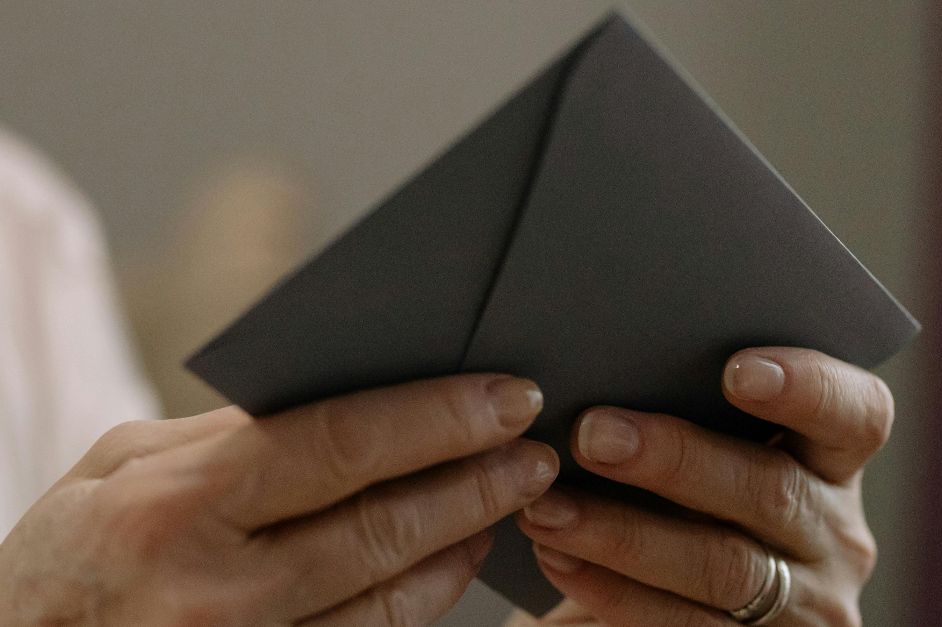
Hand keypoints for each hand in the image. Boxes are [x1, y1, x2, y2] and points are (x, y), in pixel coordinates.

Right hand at [0, 374, 556, 625]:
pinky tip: (454, 557)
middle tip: (536, 449)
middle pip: (385, 526)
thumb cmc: (67, 554)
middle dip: (478, 482)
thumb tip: (353, 405)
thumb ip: (233, 436)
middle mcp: (216, 592)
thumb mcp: (121, 467)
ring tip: (510, 496)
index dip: (438, 418)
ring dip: (465, 542)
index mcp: (176, 505)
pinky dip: (426, 598)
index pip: (340, 445)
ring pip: (394, 599)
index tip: (509, 396)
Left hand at [515, 348, 892, 625]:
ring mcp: (804, 605)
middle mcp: (834, 534)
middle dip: (676, 460)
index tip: (736, 370)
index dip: (808, 388)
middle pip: (772, 492)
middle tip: (593, 434)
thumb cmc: (675, 498)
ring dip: (626, 535)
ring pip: (724, 568)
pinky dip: (613, 592)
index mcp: (832, 461)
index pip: (856, 416)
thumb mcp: (705, 451)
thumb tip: (602, 358)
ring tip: (550, 507)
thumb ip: (682, 408)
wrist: (662, 598)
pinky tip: (560, 559)